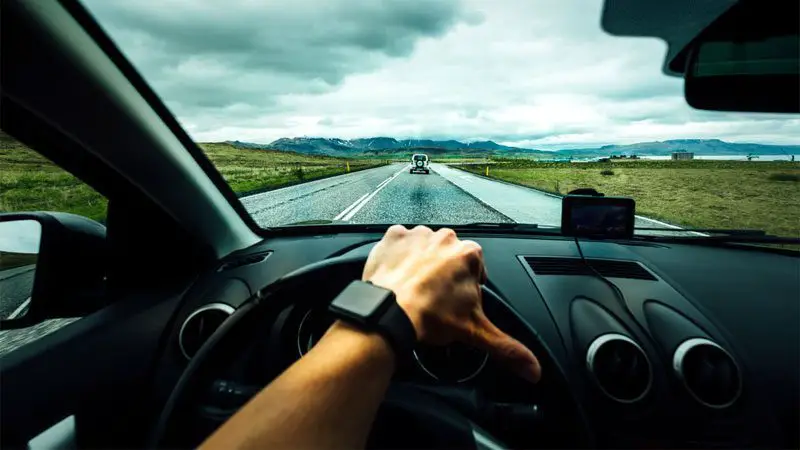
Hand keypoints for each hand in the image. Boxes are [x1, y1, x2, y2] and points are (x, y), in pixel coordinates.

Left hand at [363, 225, 540, 382]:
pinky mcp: (393, 236)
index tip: (454, 302)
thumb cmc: (429, 316)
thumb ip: (507, 348)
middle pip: (449, 257)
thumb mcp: (475, 332)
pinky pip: (399, 243)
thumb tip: (533, 369)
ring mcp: (418, 234)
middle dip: (444, 274)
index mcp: (470, 254)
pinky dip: (399, 256)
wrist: (389, 311)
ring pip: (424, 248)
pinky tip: (398, 275)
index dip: (466, 289)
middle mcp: (445, 238)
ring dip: (421, 263)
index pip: (475, 270)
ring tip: (414, 288)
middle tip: (433, 298)